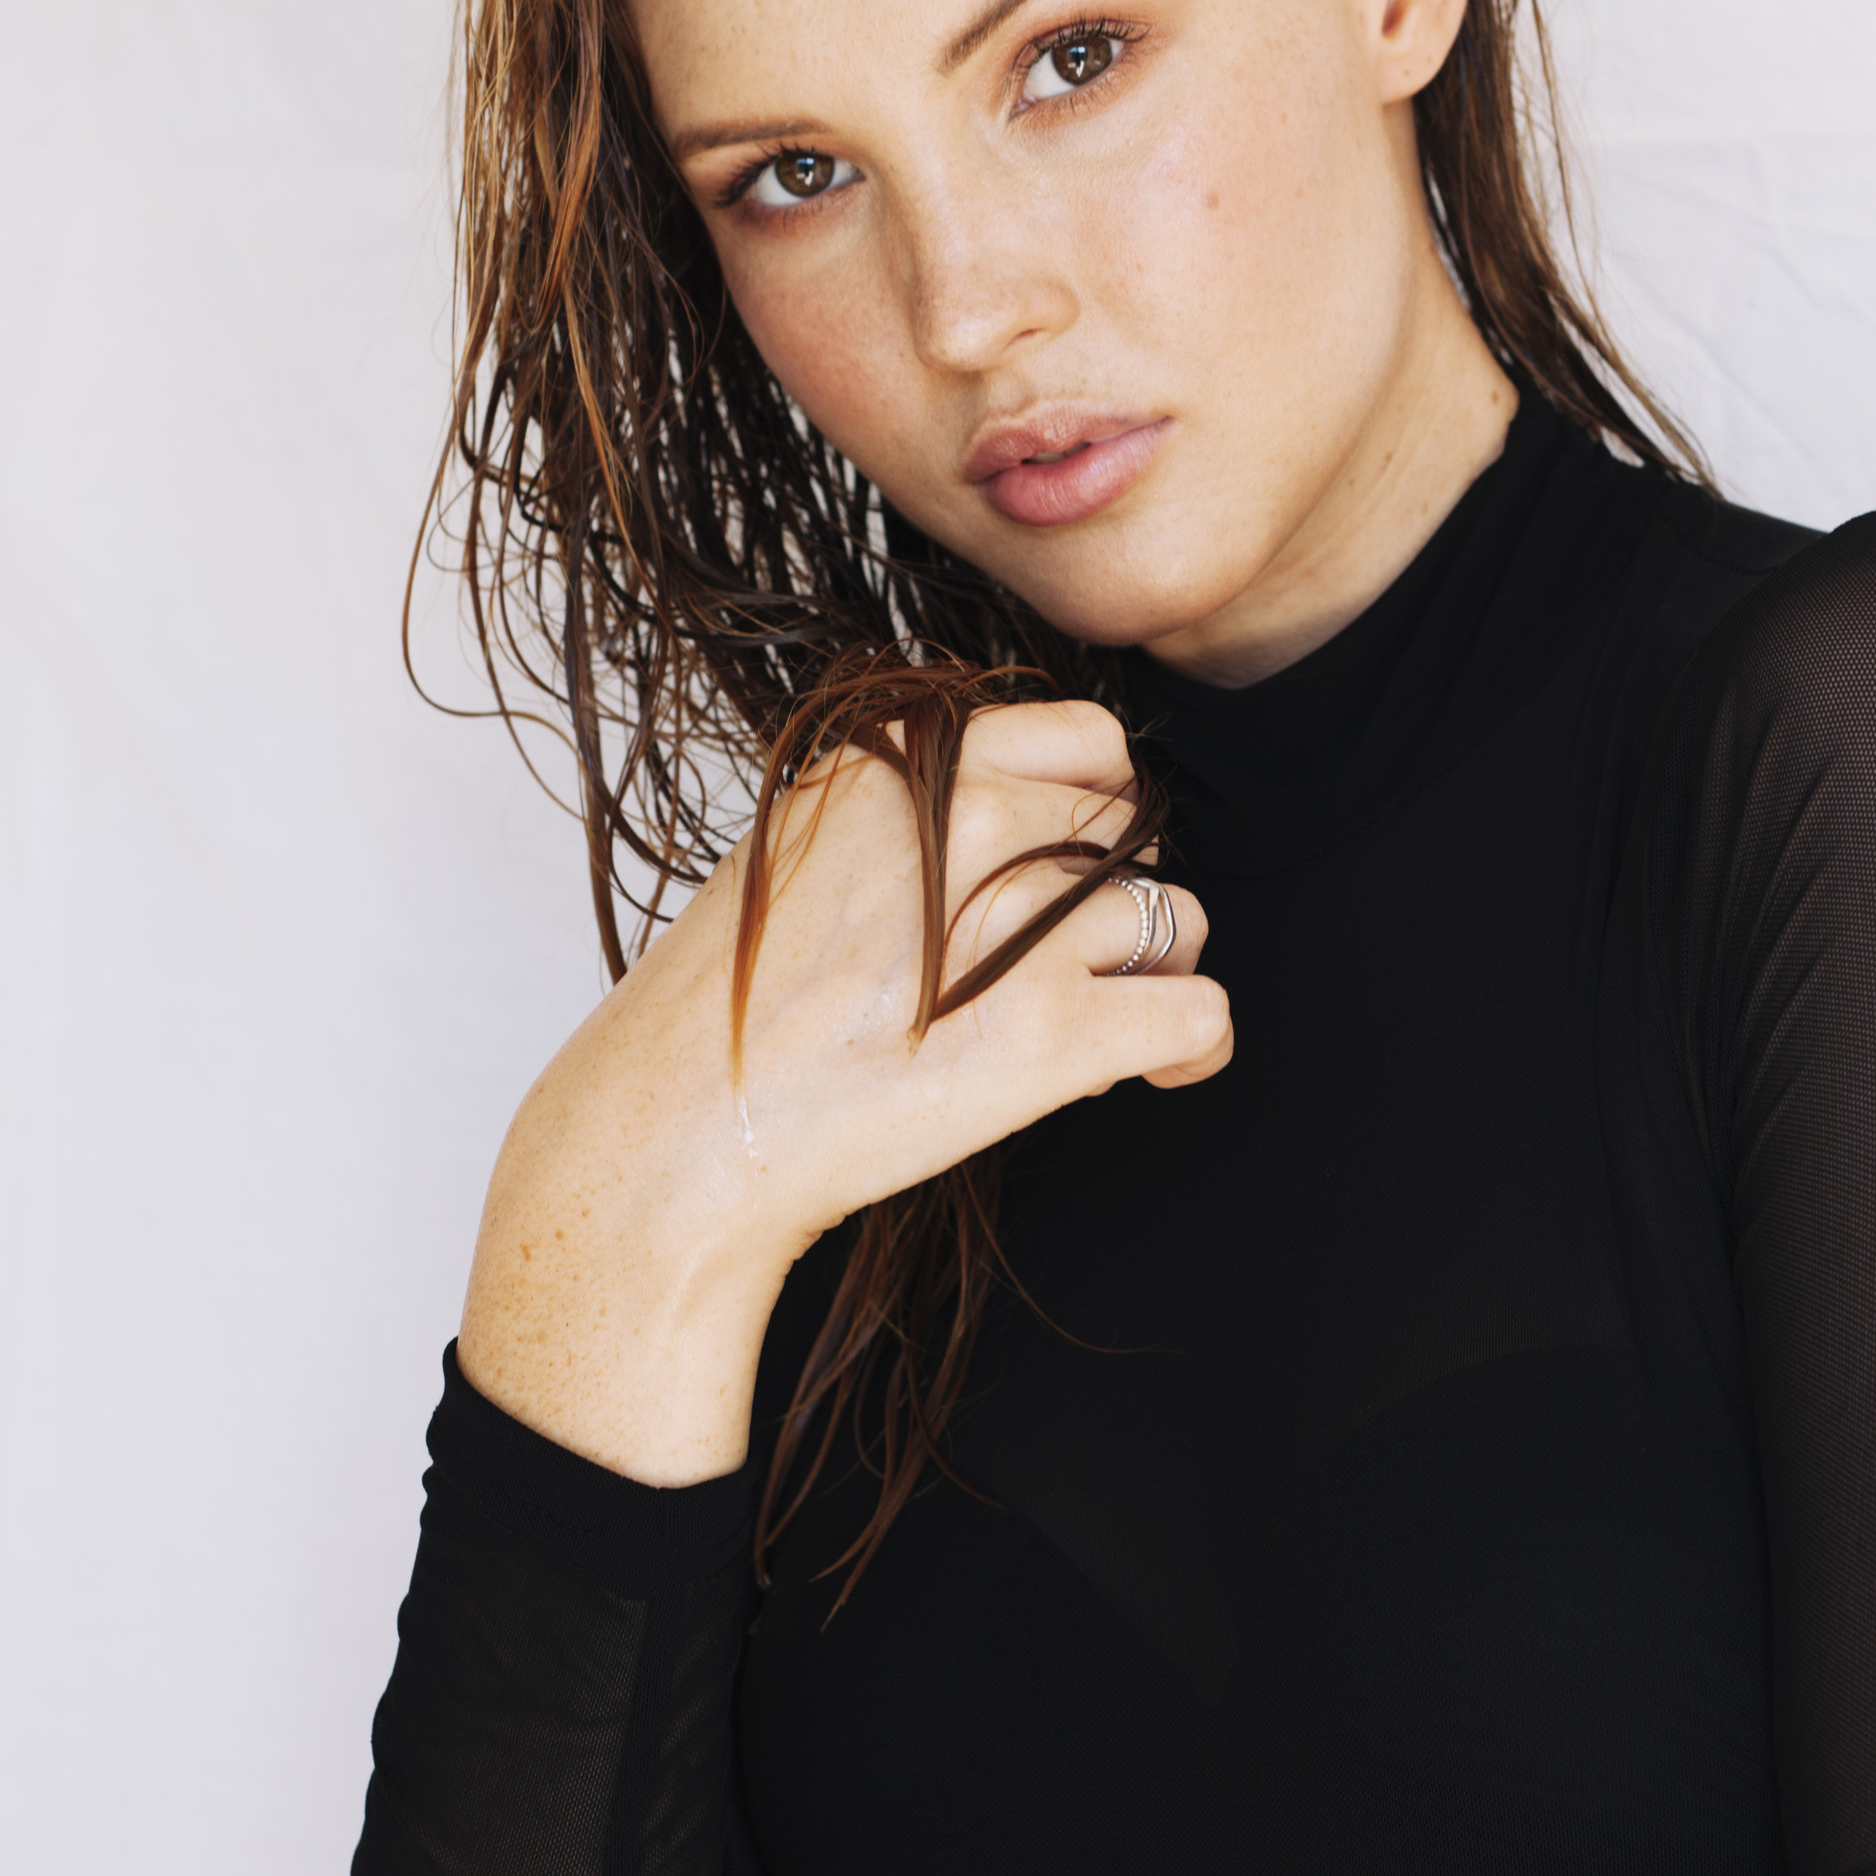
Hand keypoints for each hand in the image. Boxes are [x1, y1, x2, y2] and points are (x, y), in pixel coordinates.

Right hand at [458, 698, 1229, 1483]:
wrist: (677, 1135)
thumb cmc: (728, 1013)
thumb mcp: (800, 847)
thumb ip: (912, 814)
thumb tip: (1032, 820)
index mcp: (907, 766)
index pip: (1087, 741)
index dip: (1097, 809)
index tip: (1070, 867)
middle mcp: (970, 820)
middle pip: (1132, 835)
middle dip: (1114, 900)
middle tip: (1067, 969)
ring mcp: (1018, 928)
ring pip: (1173, 918)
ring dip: (1150, 975)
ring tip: (1093, 1029)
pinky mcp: (1055, 1033)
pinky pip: (1198, 1011)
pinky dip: (1194, 1045)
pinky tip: (1162, 1071)